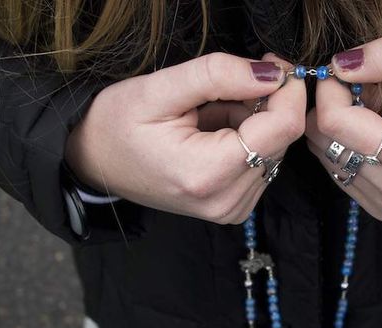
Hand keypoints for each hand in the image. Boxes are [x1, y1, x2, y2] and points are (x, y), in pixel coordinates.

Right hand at [65, 53, 304, 224]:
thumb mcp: (160, 87)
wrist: (95, 163)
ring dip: (253, 122)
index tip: (273, 62)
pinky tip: (214, 133)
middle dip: (263, 105)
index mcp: (207, 174)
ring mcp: (231, 210)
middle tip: (221, 89)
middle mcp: (226, 201)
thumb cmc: (117, 124)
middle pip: (281, 139)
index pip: (281, 128)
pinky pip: (262, 163)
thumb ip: (219, 75)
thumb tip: (272, 73)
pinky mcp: (233, 209)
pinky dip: (247, 140)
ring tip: (209, 114)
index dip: (286, 89)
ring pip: (275, 150)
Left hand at [305, 36, 381, 220]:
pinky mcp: (379, 207)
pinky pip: (336, 169)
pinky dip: (346, 144)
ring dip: (340, 125)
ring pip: (324, 155)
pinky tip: (375, 133)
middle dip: (335, 105)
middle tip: (368, 88)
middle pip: (325, 141)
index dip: (331, 89)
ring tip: (379, 112)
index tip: (345, 69)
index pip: (336, 124)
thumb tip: (342, 65)